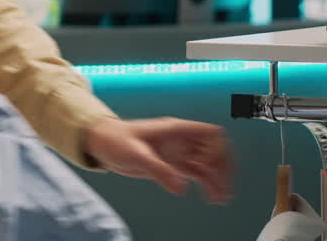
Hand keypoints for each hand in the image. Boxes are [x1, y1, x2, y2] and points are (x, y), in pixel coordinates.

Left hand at [84, 117, 232, 201]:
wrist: (101, 142)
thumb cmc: (115, 140)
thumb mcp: (136, 154)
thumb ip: (159, 170)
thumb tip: (181, 188)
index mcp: (176, 130)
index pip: (210, 133)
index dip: (216, 149)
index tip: (209, 167)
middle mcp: (181, 140)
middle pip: (214, 149)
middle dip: (223, 167)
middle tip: (225, 187)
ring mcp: (178, 151)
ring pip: (208, 163)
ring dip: (217, 178)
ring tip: (223, 197)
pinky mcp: (172, 164)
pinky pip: (197, 173)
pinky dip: (207, 183)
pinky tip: (211, 197)